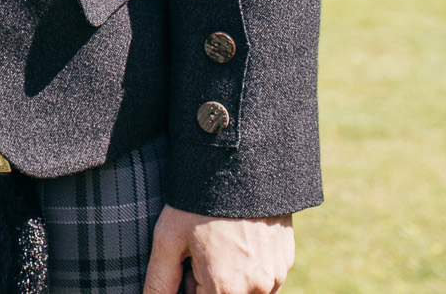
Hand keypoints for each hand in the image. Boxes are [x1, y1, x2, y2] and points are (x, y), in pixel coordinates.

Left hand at [144, 207, 293, 293]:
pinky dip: (248, 266)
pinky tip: (235, 237)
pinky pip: (264, 276)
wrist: (239, 165)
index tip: (186, 266)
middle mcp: (258, 289)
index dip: (189, 287)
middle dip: (208, 284)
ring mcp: (276, 276)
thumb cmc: (197, 203)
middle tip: (197, 252)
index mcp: (227, 289)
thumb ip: (159, 281)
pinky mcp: (286, 261)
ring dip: (229, 278)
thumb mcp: (168, 239)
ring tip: (216, 243)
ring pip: (246, 290)